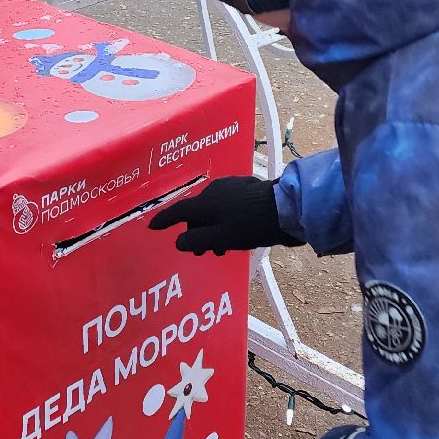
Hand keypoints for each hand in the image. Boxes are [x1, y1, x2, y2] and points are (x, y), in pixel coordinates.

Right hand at [148, 177, 302, 254]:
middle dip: (196, 232)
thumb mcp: (221, 238)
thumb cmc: (250, 226)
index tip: (153, 227)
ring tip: (221, 248)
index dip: (164, 220)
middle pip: (197, 212)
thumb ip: (197, 240)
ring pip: (213, 210)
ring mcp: (231, 187)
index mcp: (205, 202)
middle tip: (202, 252)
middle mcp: (215, 190)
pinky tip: (235, 234)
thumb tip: (178, 242)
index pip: (178, 211)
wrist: (285, 209)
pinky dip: (224, 220)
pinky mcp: (246, 188)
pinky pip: (227, 205)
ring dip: (212, 228)